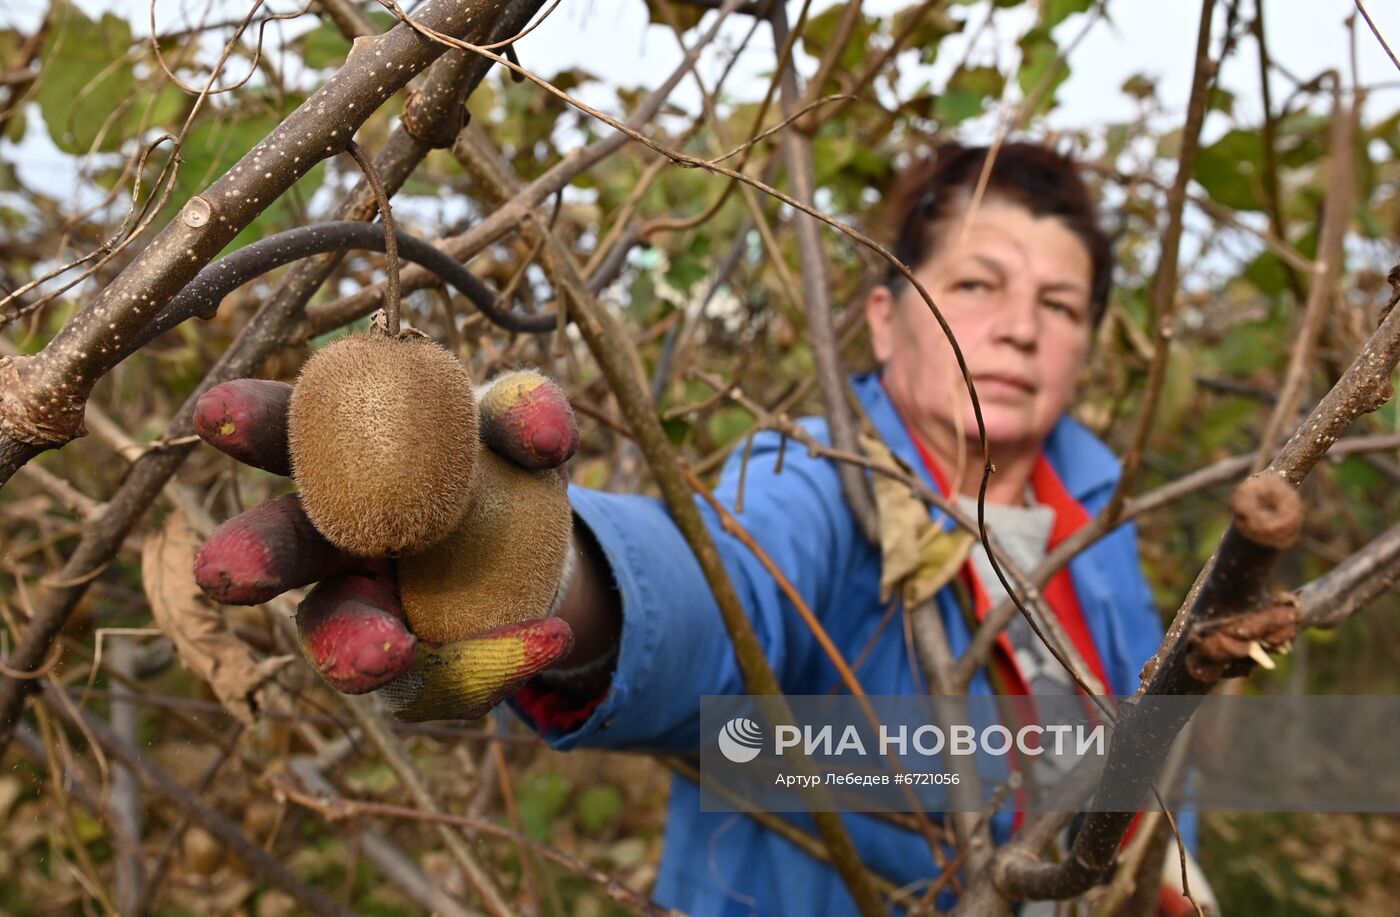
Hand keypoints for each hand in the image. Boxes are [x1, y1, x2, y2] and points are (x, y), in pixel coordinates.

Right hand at [192, 369, 581, 721]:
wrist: (541, 555)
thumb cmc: (501, 472)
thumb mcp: (519, 437)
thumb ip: (525, 417)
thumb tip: (547, 437)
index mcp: (343, 465)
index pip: (289, 436)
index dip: (251, 422)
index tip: (215, 410)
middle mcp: (331, 542)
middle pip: (282, 548)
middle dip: (252, 560)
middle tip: (220, 574)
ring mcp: (363, 612)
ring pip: (338, 635)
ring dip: (352, 650)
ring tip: (388, 654)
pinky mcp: (411, 673)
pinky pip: (438, 680)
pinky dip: (491, 662)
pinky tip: (546, 639)